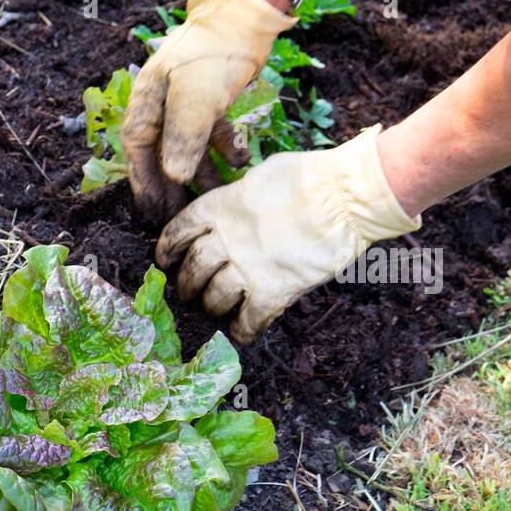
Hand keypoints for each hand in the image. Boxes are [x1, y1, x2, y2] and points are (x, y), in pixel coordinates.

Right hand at [121, 0, 294, 217]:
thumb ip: (184, 137)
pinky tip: (238, 165)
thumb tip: (175, 178)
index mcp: (144, 108)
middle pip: (162, 159)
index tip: (154, 215)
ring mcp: (186, 110)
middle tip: (180, 222)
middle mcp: (161, 112)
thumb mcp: (194, 97)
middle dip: (172, 191)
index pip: (139, 157)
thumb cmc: (210, 56)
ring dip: (201, 177)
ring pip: (189, 152)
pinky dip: (224, 152)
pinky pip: (213, 138)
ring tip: (213, 203)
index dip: (146, 188)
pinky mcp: (211, 107)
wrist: (243, 21)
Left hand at [156, 127, 421, 342]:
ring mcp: (248, 268)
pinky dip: (243, 330)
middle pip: (193, 269)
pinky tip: (241, 332)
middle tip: (188, 292)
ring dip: (211, 306)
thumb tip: (232, 208)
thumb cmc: (308, 177)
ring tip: (214, 309)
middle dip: (187, 284)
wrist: (345, 197)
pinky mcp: (273, 291)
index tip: (165, 260)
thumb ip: (238, 198)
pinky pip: (249, 320)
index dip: (168, 248)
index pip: (179, 231)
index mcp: (219, 207)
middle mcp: (226, 240)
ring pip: (214, 298)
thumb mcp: (259, 177)